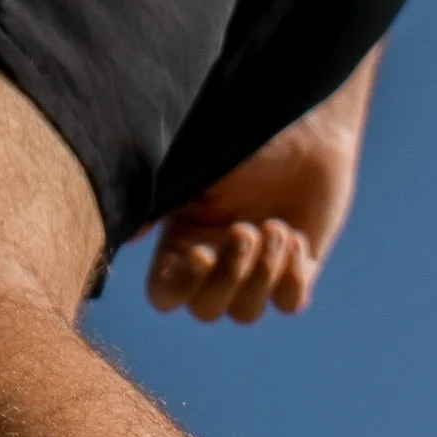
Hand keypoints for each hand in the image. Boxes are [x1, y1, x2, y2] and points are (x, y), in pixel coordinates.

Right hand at [146, 49, 380, 324]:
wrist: (307, 124)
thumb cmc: (245, 139)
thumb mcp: (196, 168)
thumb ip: (162, 202)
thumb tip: (129, 236)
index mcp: (182, 241)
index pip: (166, 295)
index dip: (181, 288)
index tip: (200, 253)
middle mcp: (217, 262)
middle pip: (207, 310)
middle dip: (228, 277)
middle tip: (246, 231)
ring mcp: (258, 269)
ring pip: (246, 313)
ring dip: (262, 275)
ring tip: (277, 228)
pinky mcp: (298, 267)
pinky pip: (289, 302)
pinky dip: (291, 278)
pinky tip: (295, 237)